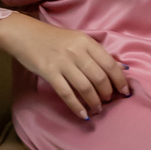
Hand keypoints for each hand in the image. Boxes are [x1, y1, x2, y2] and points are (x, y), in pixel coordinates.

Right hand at [1, 15, 131, 120]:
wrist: (25, 34)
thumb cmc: (54, 38)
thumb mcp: (78, 40)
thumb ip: (98, 53)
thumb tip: (122, 68)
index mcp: (86, 42)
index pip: (110, 64)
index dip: (120, 80)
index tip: (125, 92)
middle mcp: (76, 51)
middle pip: (99, 77)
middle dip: (107, 93)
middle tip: (108, 101)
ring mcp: (62, 62)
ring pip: (85, 87)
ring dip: (94, 102)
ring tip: (97, 109)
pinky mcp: (49, 72)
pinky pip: (66, 93)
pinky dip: (76, 106)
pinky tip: (82, 114)